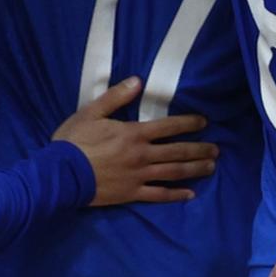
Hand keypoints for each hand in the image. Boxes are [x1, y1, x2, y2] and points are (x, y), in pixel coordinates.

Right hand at [56, 77, 215, 204]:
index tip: (204, 122)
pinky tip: (189, 195)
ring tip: (211, 167)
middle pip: (178, 151)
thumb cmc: (73, 141)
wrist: (59, 174)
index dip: (189, 123)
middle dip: (200, 149)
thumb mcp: (91, 112)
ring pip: (174, 172)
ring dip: (195, 169)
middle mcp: (142, 155)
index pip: (169, 126)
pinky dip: (176, 195)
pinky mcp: (132, 194)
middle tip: (216, 149)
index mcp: (134, 134)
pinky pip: (159, 195)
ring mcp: (139, 176)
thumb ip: (116, 97)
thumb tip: (138, 81)